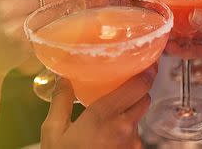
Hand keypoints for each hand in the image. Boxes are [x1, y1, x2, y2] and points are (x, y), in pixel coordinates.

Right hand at [41, 66, 156, 148]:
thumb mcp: (52, 131)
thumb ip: (61, 101)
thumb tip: (63, 77)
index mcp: (105, 115)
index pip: (139, 86)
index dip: (147, 71)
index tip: (148, 60)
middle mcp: (125, 128)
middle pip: (144, 99)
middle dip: (136, 91)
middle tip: (122, 86)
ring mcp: (131, 145)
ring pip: (138, 119)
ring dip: (128, 114)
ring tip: (108, 117)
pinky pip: (134, 138)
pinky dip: (125, 133)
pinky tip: (107, 137)